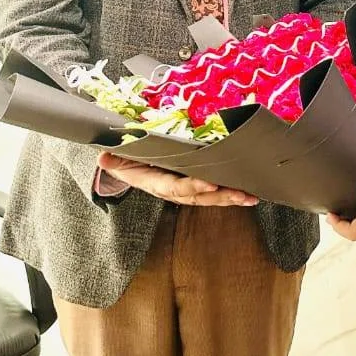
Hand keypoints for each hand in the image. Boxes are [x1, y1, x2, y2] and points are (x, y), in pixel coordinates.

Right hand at [97, 152, 257, 206]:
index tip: (210, 183)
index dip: (193, 186)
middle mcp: (173, 190)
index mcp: (157, 183)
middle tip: (243, 195)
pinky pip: (213, 192)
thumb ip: (114, 159)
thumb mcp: (117, 159)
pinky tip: (247, 194)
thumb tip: (104, 157)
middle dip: (222, 196)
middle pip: (200, 196)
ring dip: (231, 198)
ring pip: (210, 197)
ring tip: (251, 197)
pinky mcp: (193, 187)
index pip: (177, 187)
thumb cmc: (126, 160)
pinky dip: (230, 194)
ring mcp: (185, 191)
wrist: (128, 169)